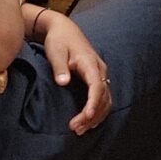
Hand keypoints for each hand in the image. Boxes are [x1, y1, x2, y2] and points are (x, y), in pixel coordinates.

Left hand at [37, 13, 112, 133]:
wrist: (63, 29)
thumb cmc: (58, 40)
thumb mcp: (55, 51)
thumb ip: (59, 67)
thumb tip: (63, 82)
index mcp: (90, 63)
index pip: (97, 86)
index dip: (93, 103)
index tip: (86, 116)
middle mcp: (100, 69)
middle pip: (103, 97)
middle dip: (92, 115)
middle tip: (76, 129)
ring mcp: (101, 74)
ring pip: (105, 100)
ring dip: (95, 116)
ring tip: (80, 130)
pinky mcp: (97, 78)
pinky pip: (103, 98)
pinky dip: (97, 111)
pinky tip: (88, 122)